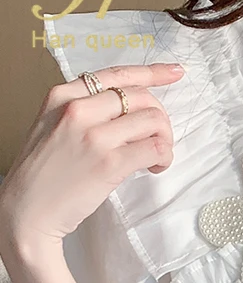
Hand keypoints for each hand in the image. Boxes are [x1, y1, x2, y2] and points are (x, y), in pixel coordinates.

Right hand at [0, 62, 183, 251]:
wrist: (27, 210)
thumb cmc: (43, 174)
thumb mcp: (52, 126)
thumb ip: (83, 110)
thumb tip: (125, 108)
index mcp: (62, 95)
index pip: (117, 74)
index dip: (152, 73)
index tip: (175, 73)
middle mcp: (78, 109)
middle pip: (141, 97)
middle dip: (159, 118)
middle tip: (158, 140)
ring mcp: (94, 136)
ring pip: (153, 120)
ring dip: (165, 139)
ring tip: (155, 158)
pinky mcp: (110, 163)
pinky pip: (155, 148)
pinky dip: (164, 157)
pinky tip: (155, 167)